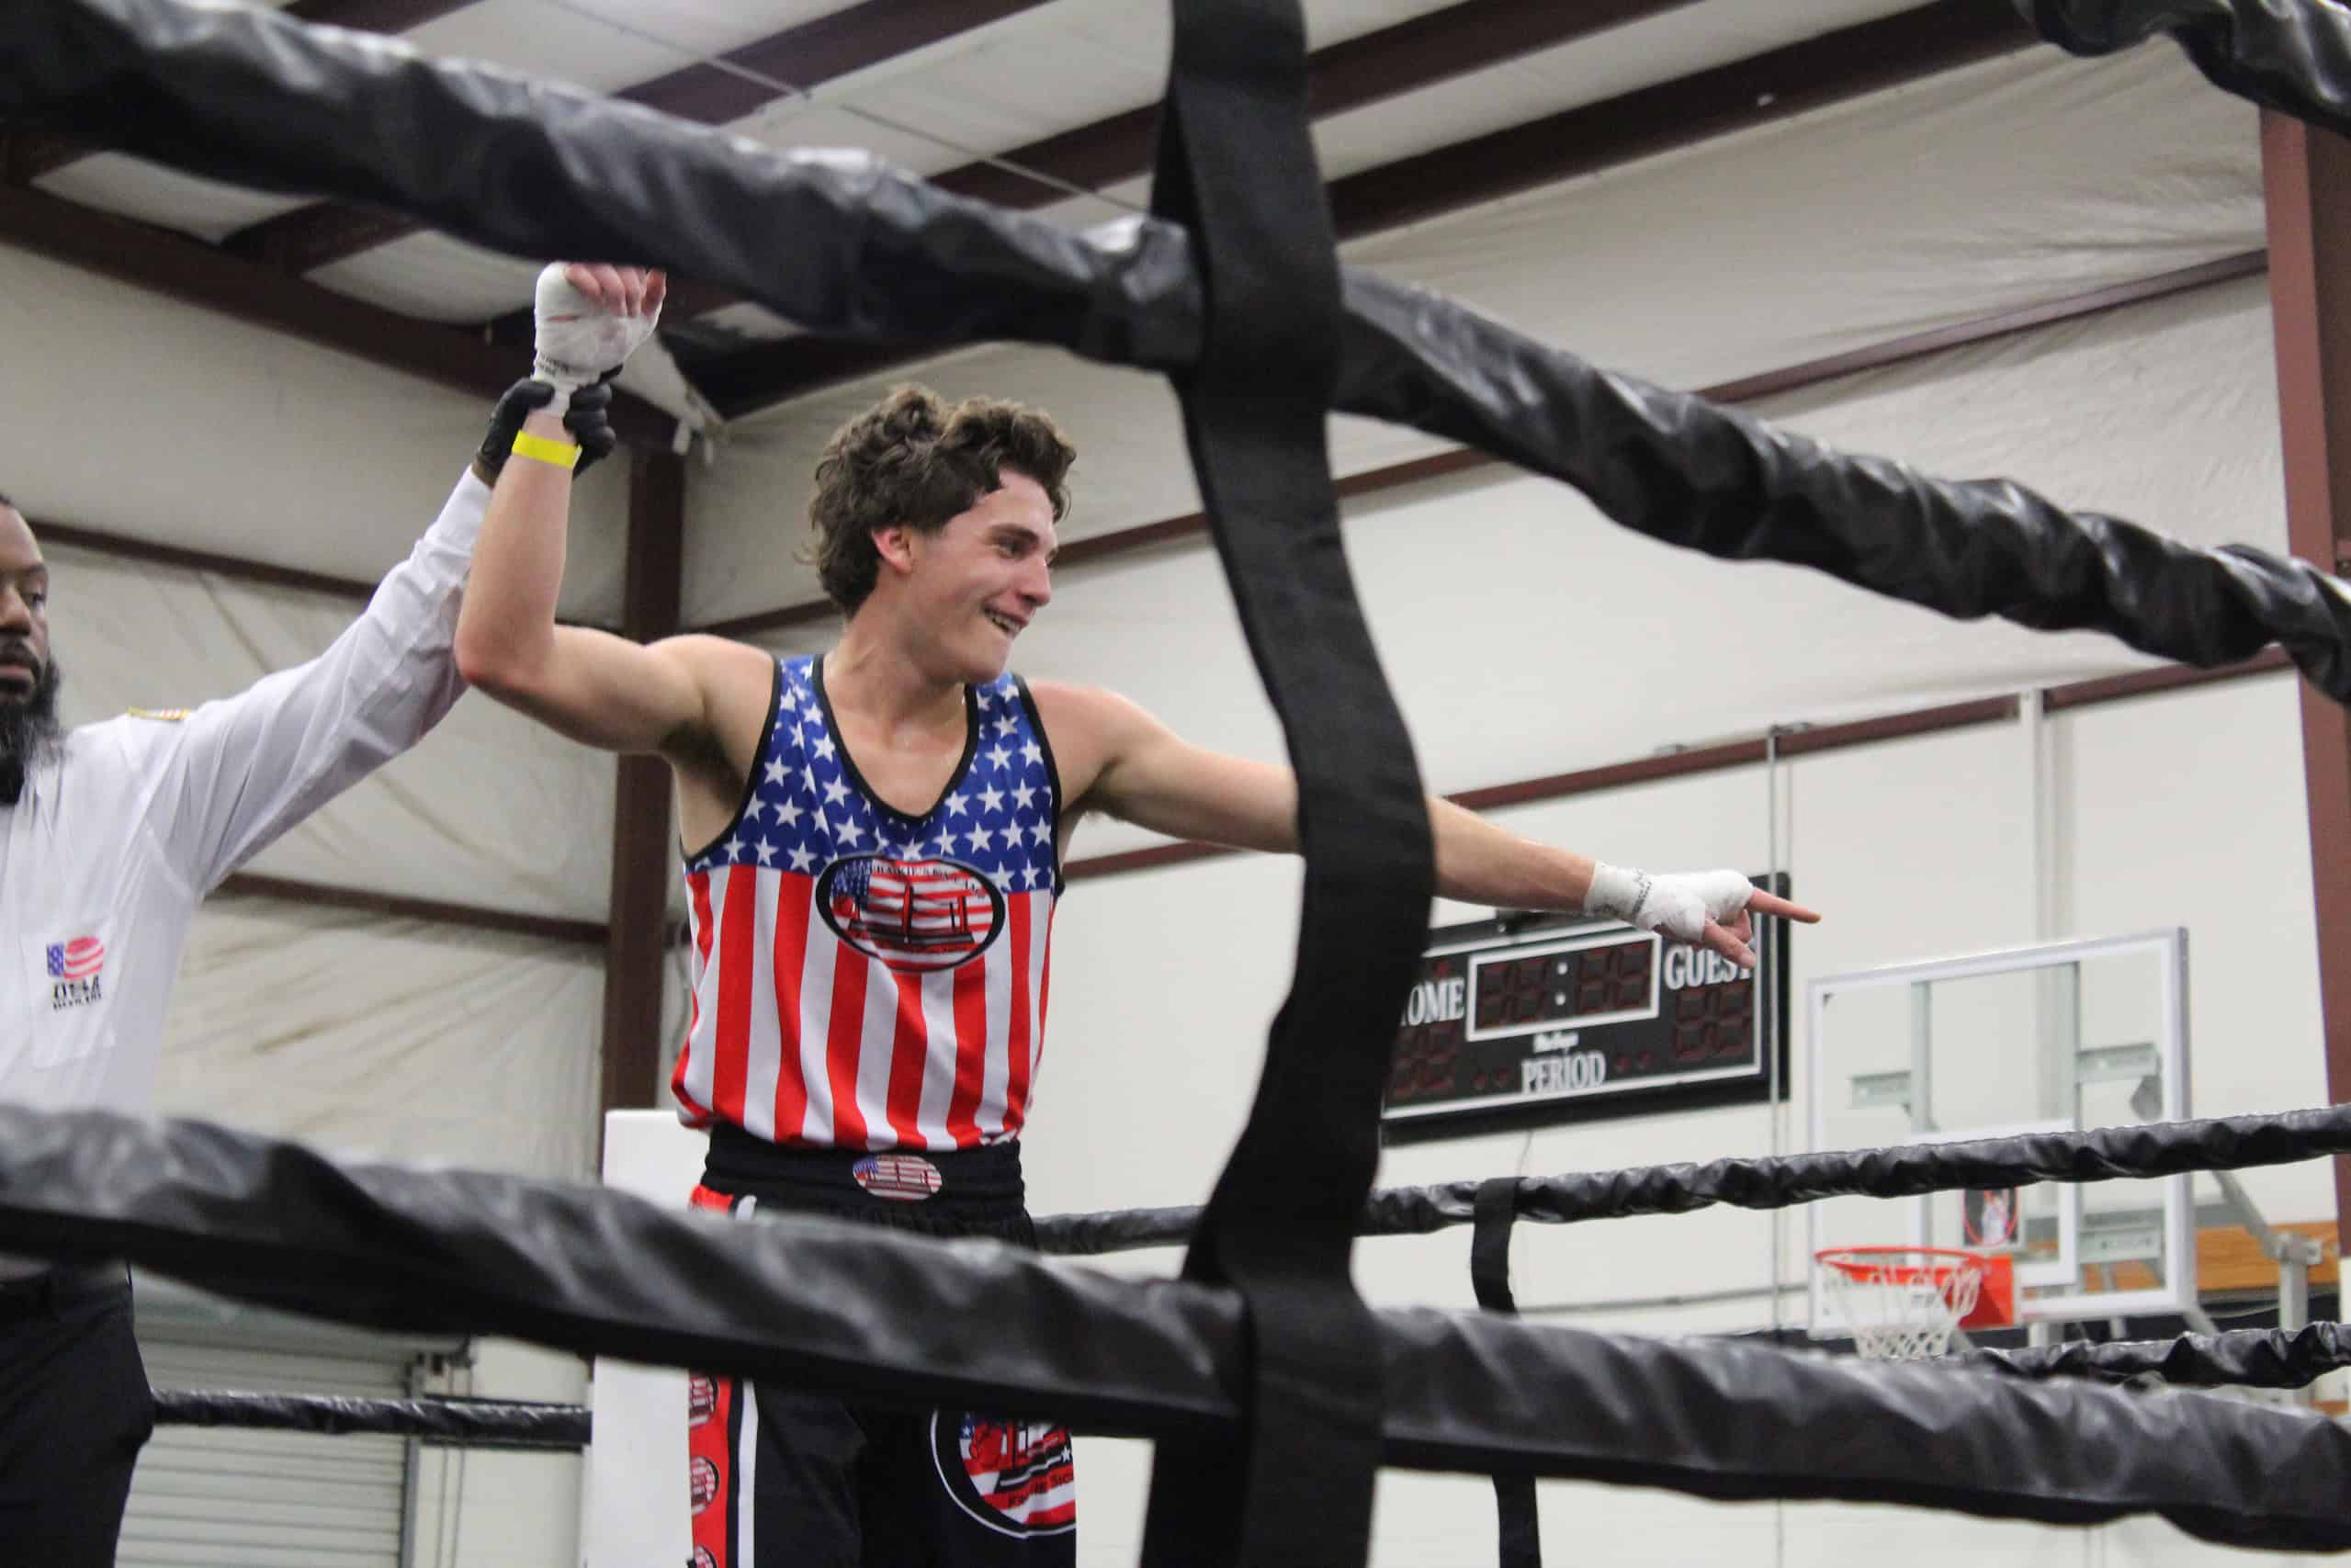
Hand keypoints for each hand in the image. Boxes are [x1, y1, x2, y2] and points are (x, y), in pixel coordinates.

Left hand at [473, 375, 619, 484]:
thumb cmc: (506, 430)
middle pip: (602, 394)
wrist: (505, 463)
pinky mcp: (590, 450)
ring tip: (567, 424)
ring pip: (602, 417)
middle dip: (591, 397)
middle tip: (572, 404)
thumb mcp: (509, 405)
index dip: (594, 373)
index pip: (587, 375)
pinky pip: (606, 441)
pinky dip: (600, 437)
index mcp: (562, 390)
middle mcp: (577, 407)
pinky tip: (583, 439)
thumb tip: (551, 391)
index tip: (580, 382)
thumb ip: (524, 390)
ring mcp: (585, 429)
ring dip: (589, 418)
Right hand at [532, 262, 665, 413]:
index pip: (631, 254)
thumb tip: (660, 270)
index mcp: (615, 268)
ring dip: (614, 286)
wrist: (586, 363)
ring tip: (616, 311)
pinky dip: (591, 284)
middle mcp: (594, 264)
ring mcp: (574, 268)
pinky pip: (574, 268)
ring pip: (598, 259)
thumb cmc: (613, 337)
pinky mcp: (555, 279)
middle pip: (617, 254)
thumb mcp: (643, 318)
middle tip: (629, 312)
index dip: (640, 276)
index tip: (642, 301)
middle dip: (630, 285)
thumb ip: (654, 294)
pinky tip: (598, 301)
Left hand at [1585, 863, 1821, 968]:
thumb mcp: (1701, 931)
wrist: (1641, 898)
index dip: (1795, 914)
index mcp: (1737, 890)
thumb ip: (1727, 947)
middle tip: (1696, 930)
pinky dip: (1705, 938)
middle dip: (1724, 939)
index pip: (1773, 906)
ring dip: (1711, 940)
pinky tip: (1686, 932)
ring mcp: (1721, 901)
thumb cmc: (1671, 907)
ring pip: (1730, 937)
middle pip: (1745, 932)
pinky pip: (1718, 934)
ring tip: (1687, 928)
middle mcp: (1733, 893)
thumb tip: (1751, 964)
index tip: (1818, 917)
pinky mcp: (1710, 908)